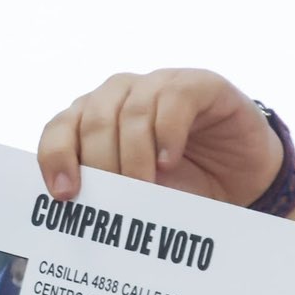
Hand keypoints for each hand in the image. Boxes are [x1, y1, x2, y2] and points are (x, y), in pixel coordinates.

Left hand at [39, 69, 280, 207]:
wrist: (238, 180)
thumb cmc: (178, 187)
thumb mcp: (133, 194)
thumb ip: (103, 192)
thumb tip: (75, 209)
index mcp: (92, 119)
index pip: (59, 128)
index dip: (56, 157)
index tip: (65, 193)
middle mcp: (120, 95)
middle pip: (93, 120)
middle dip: (101, 163)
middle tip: (116, 198)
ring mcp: (159, 85)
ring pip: (131, 110)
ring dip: (134, 155)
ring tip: (144, 187)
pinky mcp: (199, 85)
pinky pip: (174, 100)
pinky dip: (166, 134)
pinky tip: (167, 162)